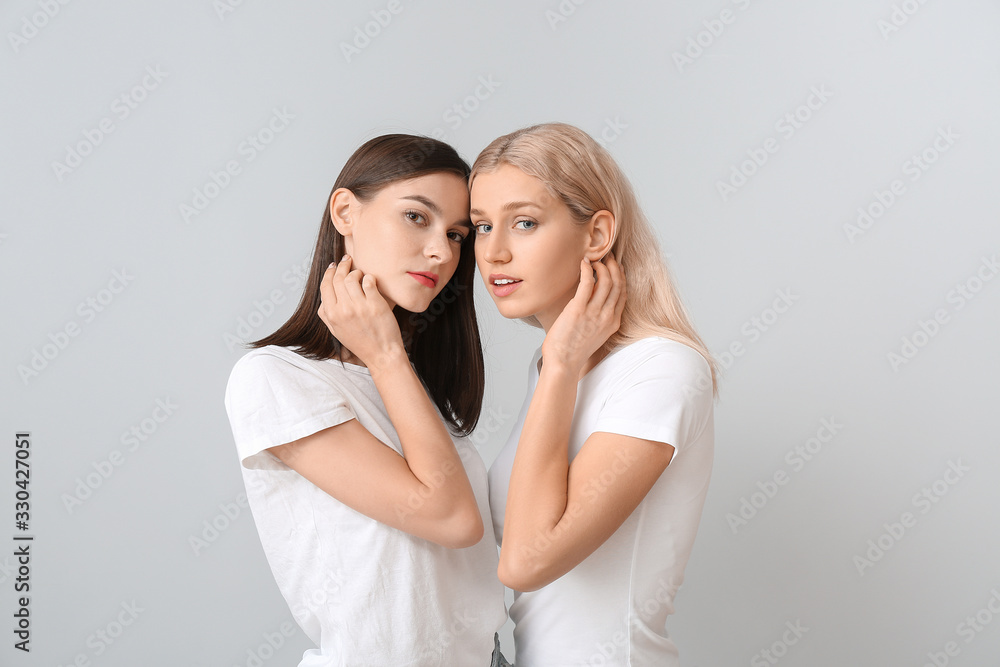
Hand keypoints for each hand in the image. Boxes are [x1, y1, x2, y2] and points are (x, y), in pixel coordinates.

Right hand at [317, 255, 404, 369]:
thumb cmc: (360, 343)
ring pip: (353, 277)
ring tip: (360, 273)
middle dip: (342, 265)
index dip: (329, 272)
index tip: (333, 265)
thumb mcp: (336, 332)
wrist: (382, 354)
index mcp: (332, 315)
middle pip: (338, 278)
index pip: (325, 285)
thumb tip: (323, 299)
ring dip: (356, 271)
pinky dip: (369, 278)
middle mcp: (343, 310)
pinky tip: (371, 282)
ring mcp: (360, 306)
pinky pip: (369, 281)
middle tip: (348, 260)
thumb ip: (326, 315)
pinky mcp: (376, 304)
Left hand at [541, 252, 625, 374]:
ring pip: (606, 281)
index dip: (621, 277)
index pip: (623, 294)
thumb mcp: (594, 334)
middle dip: (614, 267)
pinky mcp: (578, 310)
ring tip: (593, 260)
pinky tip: (583, 263)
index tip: (616, 267)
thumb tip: (593, 298)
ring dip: (601, 266)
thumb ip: (598, 317)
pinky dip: (587, 270)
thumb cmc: (573, 350)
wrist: (563, 363)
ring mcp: (594, 313)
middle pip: (618, 284)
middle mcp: (607, 316)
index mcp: (613, 322)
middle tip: (607, 257)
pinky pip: (587, 283)